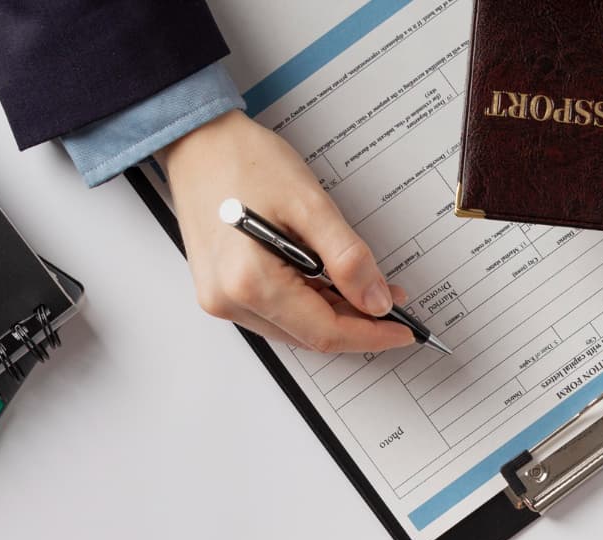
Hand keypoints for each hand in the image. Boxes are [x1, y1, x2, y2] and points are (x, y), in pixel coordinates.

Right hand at [156, 110, 412, 353]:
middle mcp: (229, 301)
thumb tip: (377, 300)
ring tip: (362, 285)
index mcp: (249, 282)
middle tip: (391, 298)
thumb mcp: (310, 204)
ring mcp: (220, 300)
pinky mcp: (220, 291)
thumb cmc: (243, 160)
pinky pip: (275, 313)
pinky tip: (326, 282)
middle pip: (309, 335)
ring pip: (294, 328)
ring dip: (332, 314)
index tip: (403, 328)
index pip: (324, 331)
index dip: (371, 334)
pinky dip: (307, 303)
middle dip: (356, 323)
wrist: (198, 141)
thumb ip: (347, 258)